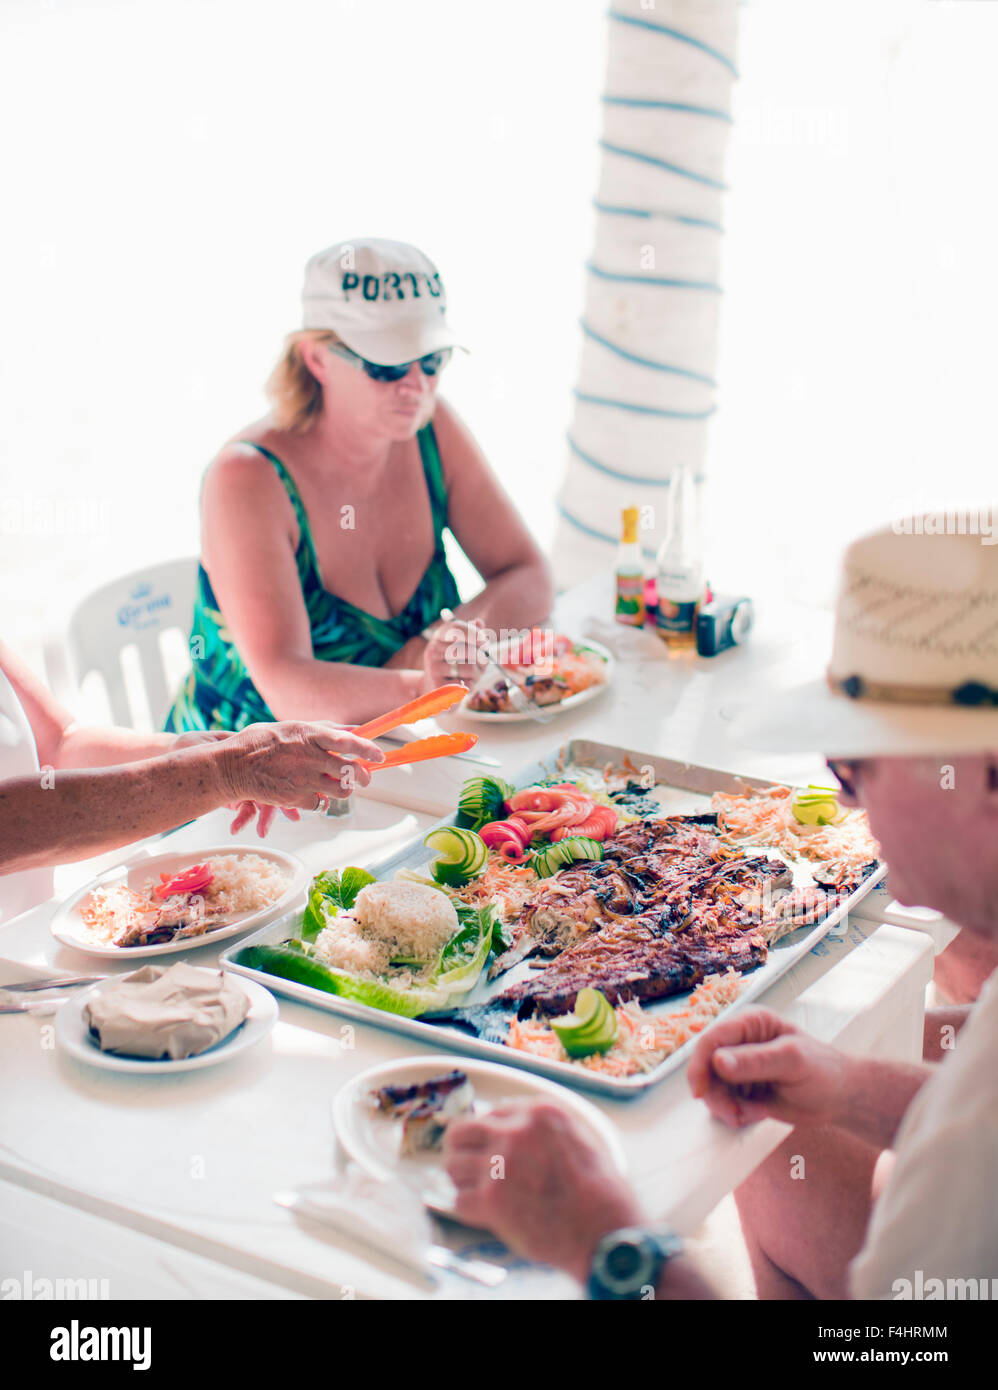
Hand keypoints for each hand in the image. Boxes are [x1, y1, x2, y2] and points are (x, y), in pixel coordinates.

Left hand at [169, 730, 300, 835]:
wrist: (174, 756)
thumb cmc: (192, 744)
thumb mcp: (211, 741)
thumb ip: (229, 743)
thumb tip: (245, 745)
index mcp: (250, 752)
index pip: (274, 764)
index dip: (287, 777)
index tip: (296, 789)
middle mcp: (251, 770)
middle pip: (274, 785)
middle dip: (286, 802)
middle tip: (295, 817)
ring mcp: (244, 784)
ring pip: (263, 802)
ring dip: (265, 818)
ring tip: (262, 832)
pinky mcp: (233, 798)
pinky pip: (244, 811)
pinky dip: (242, 821)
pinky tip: (234, 829)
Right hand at [215, 721, 384, 809]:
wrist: (231, 766)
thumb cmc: (259, 742)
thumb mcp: (291, 727)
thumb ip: (322, 729)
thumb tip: (351, 730)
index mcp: (309, 735)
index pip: (349, 742)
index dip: (368, 749)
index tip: (379, 755)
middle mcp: (310, 757)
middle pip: (350, 771)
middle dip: (364, 776)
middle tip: (365, 777)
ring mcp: (303, 779)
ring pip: (341, 790)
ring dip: (346, 790)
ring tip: (343, 786)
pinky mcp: (295, 798)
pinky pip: (320, 803)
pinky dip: (322, 800)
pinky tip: (316, 794)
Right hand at [422, 618, 488, 690]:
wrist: (436, 688)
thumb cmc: (455, 665)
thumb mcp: (464, 647)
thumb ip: (473, 635)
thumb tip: (479, 622)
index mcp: (439, 636)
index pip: (455, 628)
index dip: (472, 632)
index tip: (484, 640)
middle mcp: (433, 650)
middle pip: (464, 649)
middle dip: (479, 656)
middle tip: (484, 661)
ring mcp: (433, 667)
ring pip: (468, 668)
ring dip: (477, 673)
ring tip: (474, 675)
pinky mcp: (438, 685)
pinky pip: (464, 683)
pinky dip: (470, 684)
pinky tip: (465, 684)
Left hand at [444, 1101, 642, 1282]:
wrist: (605, 1231)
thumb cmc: (601, 1192)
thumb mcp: (582, 1138)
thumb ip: (546, 1129)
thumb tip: (516, 1128)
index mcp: (539, 1112)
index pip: (493, 1112)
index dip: (491, 1134)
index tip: (491, 1148)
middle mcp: (515, 1131)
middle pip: (462, 1130)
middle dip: (461, 1148)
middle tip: (466, 1164)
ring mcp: (500, 1164)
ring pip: (453, 1164)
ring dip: (462, 1179)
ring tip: (475, 1190)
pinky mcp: (491, 1200)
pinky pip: (459, 1200)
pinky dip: (470, 1210)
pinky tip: (485, 1214)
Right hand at [687, 1008, 850, 1127]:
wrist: (838, 1098)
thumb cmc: (823, 1071)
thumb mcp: (791, 1062)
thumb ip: (755, 1061)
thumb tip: (717, 1061)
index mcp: (751, 1023)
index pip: (711, 1038)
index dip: (699, 1064)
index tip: (700, 1092)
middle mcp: (740, 1041)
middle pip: (705, 1066)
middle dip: (716, 1094)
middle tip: (734, 1114)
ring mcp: (739, 1065)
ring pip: (711, 1087)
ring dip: (725, 1106)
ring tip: (750, 1114)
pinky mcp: (742, 1087)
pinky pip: (723, 1101)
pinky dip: (735, 1113)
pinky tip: (757, 1113)